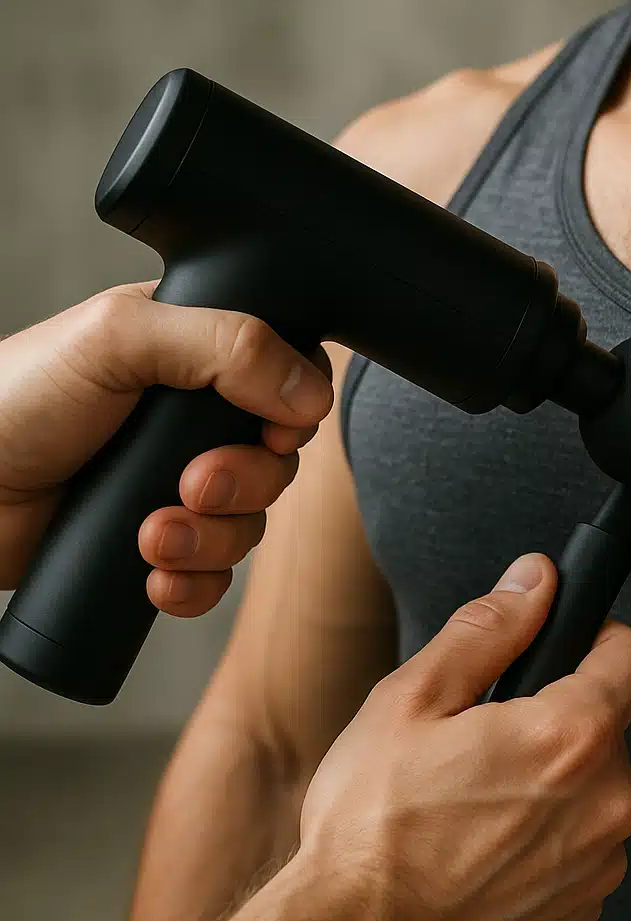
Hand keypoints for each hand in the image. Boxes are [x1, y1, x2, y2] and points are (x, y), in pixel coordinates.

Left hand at [0, 282, 332, 614]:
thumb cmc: (15, 402)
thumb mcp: (119, 338)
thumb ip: (225, 343)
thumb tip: (311, 393)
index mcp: (193, 354)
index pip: (286, 377)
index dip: (294, 412)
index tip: (272, 431)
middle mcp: (191, 422)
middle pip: (277, 460)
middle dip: (245, 483)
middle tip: (192, 485)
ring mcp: (176, 487)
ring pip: (251, 523)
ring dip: (213, 539)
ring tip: (152, 536)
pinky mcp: (157, 546)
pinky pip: (217, 576)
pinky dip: (195, 583)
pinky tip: (154, 575)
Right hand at [274, 551, 630, 920]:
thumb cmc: (373, 830)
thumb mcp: (412, 699)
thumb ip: (488, 628)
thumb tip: (533, 580)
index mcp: (569, 739)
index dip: (600, 638)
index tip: (569, 646)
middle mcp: (605, 804)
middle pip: (609, 723)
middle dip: (558, 714)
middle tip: (487, 733)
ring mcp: (599, 863)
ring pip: (596, 784)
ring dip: (553, 777)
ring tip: (478, 793)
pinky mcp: (583, 905)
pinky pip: (584, 840)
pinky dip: (549, 830)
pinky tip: (487, 839)